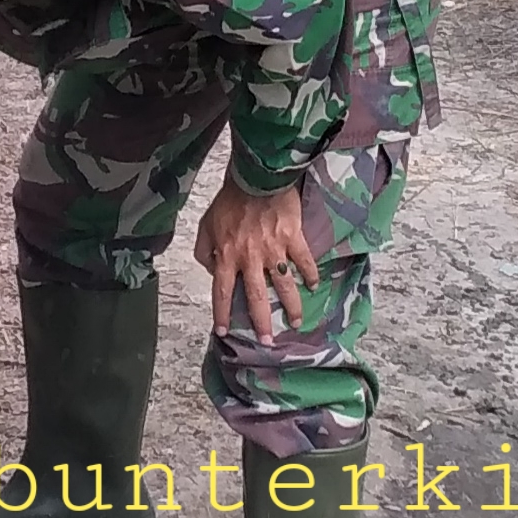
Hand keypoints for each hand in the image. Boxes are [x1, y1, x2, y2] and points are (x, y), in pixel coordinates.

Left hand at [195, 177, 317, 343]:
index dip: (221, 313)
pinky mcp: (292, 238)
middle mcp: (249, 258)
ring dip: (291, 306)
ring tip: (297, 322)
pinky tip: (313, 285)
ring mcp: (273, 249)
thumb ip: (204, 250)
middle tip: (267, 341)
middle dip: (261, 321)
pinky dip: (310, 274)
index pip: (221, 292)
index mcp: (227, 255)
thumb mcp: (206, 224)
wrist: (255, 176)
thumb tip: (210, 269)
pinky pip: (304, 261)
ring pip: (283, 285)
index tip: (223, 331)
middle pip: (255, 297)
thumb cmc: (229, 200)